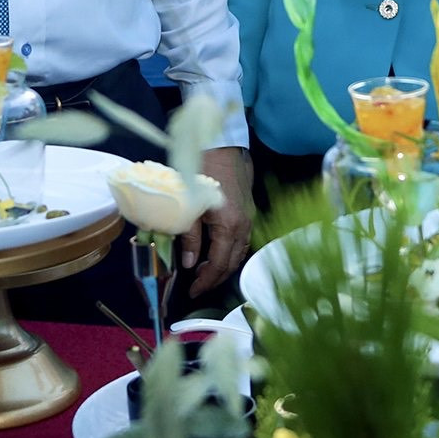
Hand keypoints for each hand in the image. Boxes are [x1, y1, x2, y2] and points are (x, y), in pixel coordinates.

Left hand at [180, 147, 252, 296]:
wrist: (222, 145)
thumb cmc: (202, 171)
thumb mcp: (189, 206)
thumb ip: (190, 237)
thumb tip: (190, 263)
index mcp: (229, 226)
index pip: (220, 265)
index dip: (206, 282)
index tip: (193, 292)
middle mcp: (244, 226)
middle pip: (233, 263)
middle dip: (216, 278)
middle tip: (198, 286)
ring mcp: (249, 219)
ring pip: (239, 253)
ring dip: (224, 266)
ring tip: (205, 273)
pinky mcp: (248, 212)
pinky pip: (242, 241)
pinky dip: (230, 252)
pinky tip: (217, 252)